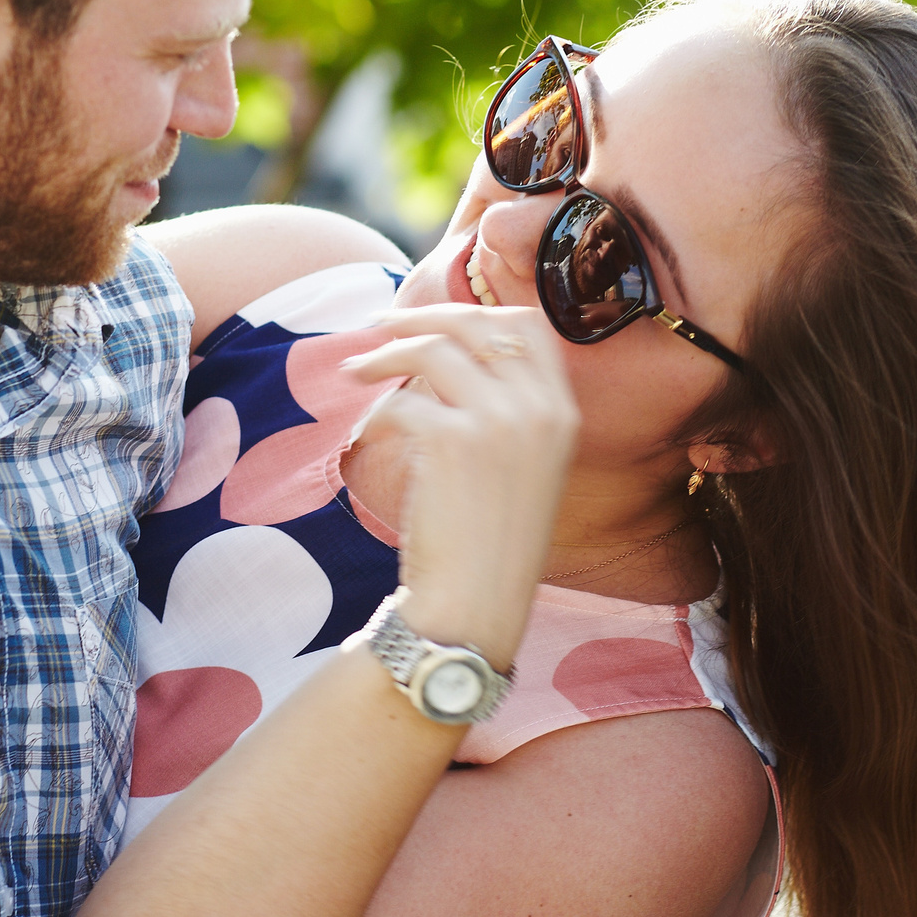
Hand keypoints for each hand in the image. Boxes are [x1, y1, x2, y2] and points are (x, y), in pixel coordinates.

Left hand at [342, 305, 578, 666]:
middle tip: (377, 326)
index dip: (476, 311)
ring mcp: (500, 422)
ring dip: (383, 355)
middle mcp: (539, 408)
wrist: (476, 604)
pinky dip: (374, 416)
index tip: (434, 319)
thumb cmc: (491, 543)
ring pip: (432, 350)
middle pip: (475, 324)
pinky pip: (400, 404)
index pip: (528, 326)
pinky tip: (365, 437)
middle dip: (420, 317)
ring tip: (353, 372)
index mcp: (563, 412)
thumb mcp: (525, 467)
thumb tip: (449, 355)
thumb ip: (508, 411)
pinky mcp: (454, 443)